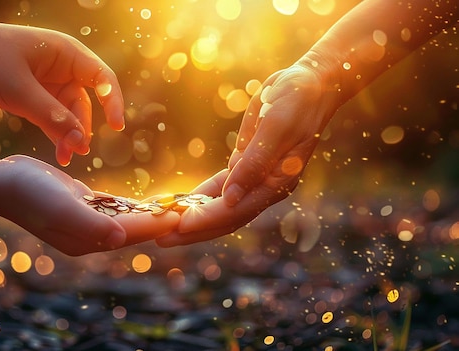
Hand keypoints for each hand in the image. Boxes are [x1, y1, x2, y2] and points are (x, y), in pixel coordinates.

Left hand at [0, 21, 124, 165]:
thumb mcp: (18, 90)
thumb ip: (51, 116)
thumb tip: (80, 141)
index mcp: (66, 53)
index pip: (102, 78)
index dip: (113, 102)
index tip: (116, 127)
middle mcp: (63, 67)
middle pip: (85, 101)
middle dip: (82, 127)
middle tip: (76, 152)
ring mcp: (49, 81)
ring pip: (69, 113)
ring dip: (69, 135)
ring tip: (65, 158)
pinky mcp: (36, 94)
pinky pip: (53, 116)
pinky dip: (55, 133)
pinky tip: (58, 152)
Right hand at [0, 155, 177, 255]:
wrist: (2, 181)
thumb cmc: (29, 193)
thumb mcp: (60, 207)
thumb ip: (90, 224)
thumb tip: (121, 239)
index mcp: (86, 240)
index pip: (130, 232)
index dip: (158, 223)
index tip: (184, 215)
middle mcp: (89, 235)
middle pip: (132, 228)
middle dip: (159, 220)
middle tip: (190, 209)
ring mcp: (85, 221)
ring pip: (126, 218)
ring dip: (149, 213)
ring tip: (177, 205)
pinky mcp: (82, 205)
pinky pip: (114, 208)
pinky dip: (132, 205)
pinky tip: (149, 200)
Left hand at [157, 64, 337, 246]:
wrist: (309, 84)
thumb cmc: (297, 100)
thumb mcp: (276, 127)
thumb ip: (255, 163)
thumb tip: (230, 197)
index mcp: (277, 182)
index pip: (237, 209)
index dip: (207, 219)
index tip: (179, 226)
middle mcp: (266, 187)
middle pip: (226, 217)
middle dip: (194, 229)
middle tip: (161, 240)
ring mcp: (255, 178)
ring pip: (221, 207)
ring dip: (193, 217)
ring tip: (163, 227)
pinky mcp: (244, 165)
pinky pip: (219, 188)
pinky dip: (199, 197)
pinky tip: (179, 204)